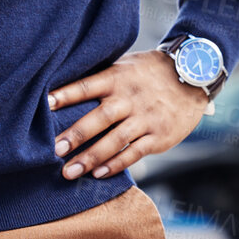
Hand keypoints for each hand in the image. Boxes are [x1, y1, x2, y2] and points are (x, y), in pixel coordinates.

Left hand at [48, 49, 210, 179]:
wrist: (194, 75)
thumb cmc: (151, 71)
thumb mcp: (127, 65)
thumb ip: (102, 78)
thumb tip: (66, 91)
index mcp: (118, 77)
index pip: (87, 86)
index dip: (66, 95)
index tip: (44, 105)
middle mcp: (130, 98)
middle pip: (99, 118)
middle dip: (76, 135)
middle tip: (54, 150)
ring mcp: (146, 118)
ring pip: (115, 140)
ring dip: (91, 157)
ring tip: (69, 172)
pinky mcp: (159, 135)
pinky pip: (135, 152)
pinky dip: (116, 163)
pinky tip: (99, 173)